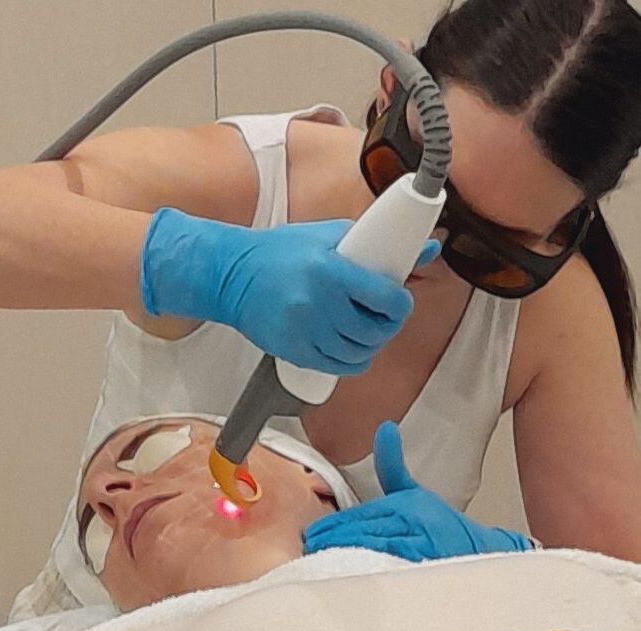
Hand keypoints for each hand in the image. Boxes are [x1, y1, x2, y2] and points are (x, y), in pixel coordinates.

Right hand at [140, 208, 439, 373]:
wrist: (231, 276)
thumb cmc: (279, 252)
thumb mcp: (329, 236)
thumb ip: (376, 245)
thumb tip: (428, 249)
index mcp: (331, 270)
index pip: (387, 300)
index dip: (400, 305)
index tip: (398, 302)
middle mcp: (319, 304)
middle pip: (376, 332)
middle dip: (387, 326)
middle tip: (382, 317)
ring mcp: (305, 331)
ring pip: (359, 354)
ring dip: (370, 345)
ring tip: (364, 331)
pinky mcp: (294, 351)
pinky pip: (337, 367)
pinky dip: (350, 360)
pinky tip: (347, 346)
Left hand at [303, 421, 531, 559]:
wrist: (483, 551)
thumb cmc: (441, 524)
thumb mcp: (414, 490)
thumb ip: (392, 464)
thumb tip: (385, 428)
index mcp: (405, 503)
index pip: (360, 515)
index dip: (333, 525)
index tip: (311, 533)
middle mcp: (413, 522)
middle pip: (363, 531)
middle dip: (333, 540)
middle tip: (308, 547)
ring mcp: (421, 546)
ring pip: (376, 549)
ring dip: (346, 556)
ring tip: (320, 561)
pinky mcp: (428, 568)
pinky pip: (393, 569)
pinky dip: (372, 573)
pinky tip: (352, 578)